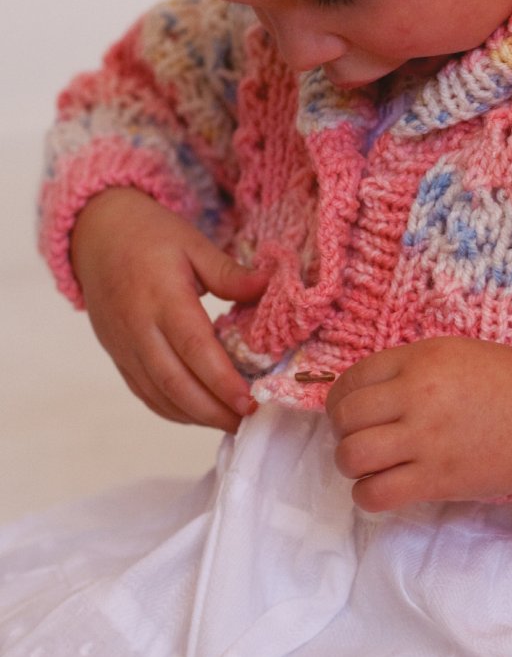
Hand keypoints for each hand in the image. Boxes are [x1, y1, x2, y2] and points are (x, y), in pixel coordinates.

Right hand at [71, 187, 267, 431]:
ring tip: (232, 422)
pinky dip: (172, 410)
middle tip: (250, 420)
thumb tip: (269, 285)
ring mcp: (123, 345)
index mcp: (162, 297)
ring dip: (196, 416)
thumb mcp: (193, 243)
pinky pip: (144, 392)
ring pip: (158, 395)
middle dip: (214, 410)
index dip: (223, 381)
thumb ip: (229, 273)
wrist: (97, 234)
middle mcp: (138, 327)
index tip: (251, 401)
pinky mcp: (117, 355)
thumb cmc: (151, 234)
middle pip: (176, 382)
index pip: (195, 348)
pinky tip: (199, 414)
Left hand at [326, 337, 511, 511]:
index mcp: (419, 360)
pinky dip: (367, 494)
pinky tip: (382, 486)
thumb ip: (409, 369)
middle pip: (345, 418)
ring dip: (351, 463)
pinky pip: (376, 494)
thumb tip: (366, 395)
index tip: (348, 410)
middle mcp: (415, 397)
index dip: (340, 398)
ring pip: (351, 456)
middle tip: (358, 436)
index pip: (351, 379)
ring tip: (369, 463)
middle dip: (342, 430)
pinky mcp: (437, 480)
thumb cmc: (508, 382)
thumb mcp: (454, 354)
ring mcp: (425, 441)